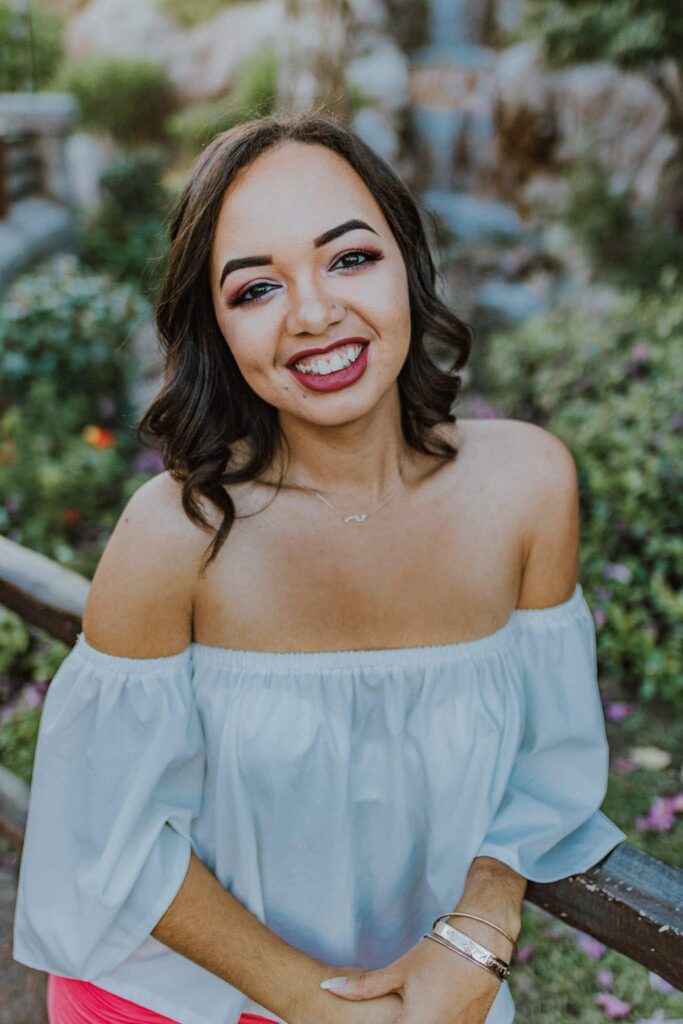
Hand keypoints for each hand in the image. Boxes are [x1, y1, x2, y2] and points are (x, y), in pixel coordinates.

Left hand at [319, 937, 501, 1023]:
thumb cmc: (438, 954)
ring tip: (407, 1008)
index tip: (363, 1021)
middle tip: (392, 1010)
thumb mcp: (399, 970)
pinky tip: (424, 1009)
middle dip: (395, 1022)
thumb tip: (328, 986)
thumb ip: (363, 986)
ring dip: (414, 1021)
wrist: (482, 944)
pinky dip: (431, 1021)